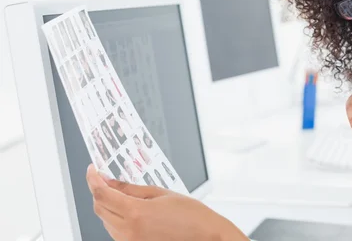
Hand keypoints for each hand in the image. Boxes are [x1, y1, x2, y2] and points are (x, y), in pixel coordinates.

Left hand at [86, 165, 247, 240]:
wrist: (206, 236)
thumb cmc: (191, 216)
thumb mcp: (161, 194)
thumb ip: (132, 189)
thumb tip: (112, 182)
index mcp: (136, 213)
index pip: (102, 194)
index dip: (93, 179)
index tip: (93, 170)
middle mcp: (129, 231)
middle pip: (99, 209)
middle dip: (98, 192)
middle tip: (104, 179)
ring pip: (105, 221)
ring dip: (106, 206)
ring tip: (118, 193)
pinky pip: (115, 231)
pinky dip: (115, 218)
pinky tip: (127, 210)